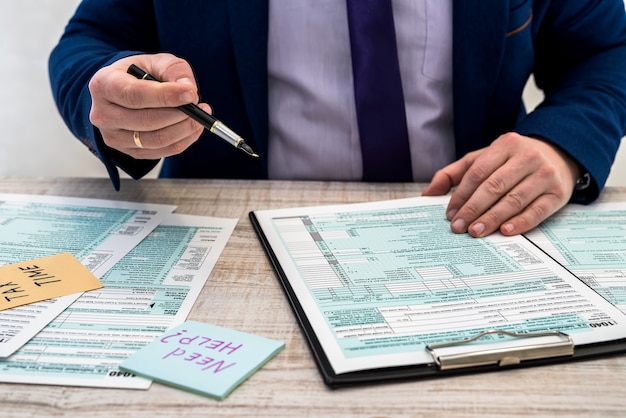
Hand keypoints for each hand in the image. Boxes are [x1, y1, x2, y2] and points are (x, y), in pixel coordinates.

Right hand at [88, 53, 207, 158]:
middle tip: (200, 107)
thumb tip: (189, 90)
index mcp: (104, 84)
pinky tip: (193, 128)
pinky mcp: (128, 152)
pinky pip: (161, 152)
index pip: (134, 95)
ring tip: (200, 117)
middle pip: (146, 121)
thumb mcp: (156, 62)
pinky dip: (183, 141)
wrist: (125, 92)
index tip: (191, 94)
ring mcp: (113, 137)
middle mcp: (102, 114)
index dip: (165, 96)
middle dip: (180, 115)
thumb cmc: (141, 74)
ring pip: (155, 140)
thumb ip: (174, 70)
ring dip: (184, 130)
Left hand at [422, 132, 580, 236]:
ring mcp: (545, 175)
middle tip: (459, 227)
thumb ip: (454, 173)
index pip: (478, 172)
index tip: (450, 213)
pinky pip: (537, 211)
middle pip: (495, 186)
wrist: (559, 155)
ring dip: (493, 218)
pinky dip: (521, 222)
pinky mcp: (558, 194)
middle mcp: (527, 157)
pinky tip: (505, 231)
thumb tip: (428, 194)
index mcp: (506, 145)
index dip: (462, 194)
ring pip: (514, 199)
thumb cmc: (513, 161)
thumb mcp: (484, 158)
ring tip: (476, 231)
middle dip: (474, 208)